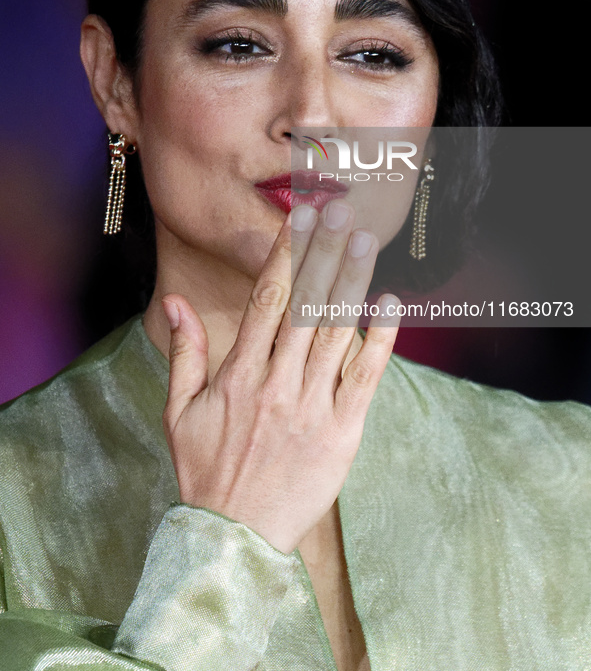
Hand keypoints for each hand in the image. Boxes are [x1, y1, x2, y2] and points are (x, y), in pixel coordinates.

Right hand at [161, 200, 399, 553]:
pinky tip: (390, 303)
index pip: (266, 300)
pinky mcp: (342, 434)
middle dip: (324, 254)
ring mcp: (312, 408)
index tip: (300, 218)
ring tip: (365, 240)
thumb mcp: (179, 412)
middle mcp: (277, 384)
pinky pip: (366, 378)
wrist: (234, 538)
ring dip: (352, 283)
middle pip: (305, 306)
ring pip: (336, 333)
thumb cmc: (205, 472)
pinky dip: (380, 339)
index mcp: (239, 375)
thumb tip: (174, 302)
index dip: (286, 255)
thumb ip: (184, 353)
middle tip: (342, 210)